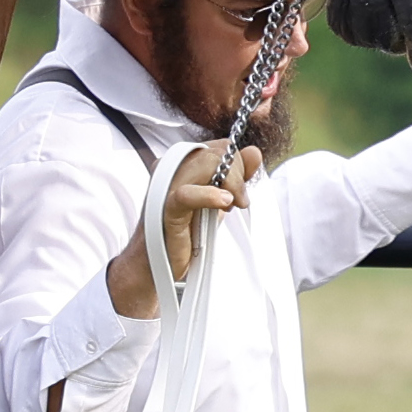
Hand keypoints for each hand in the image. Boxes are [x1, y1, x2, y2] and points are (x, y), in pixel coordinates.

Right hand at [105, 143, 258, 317]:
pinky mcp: (165, 208)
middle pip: (216, 153)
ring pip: (207, 164)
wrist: (156, 263)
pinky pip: (188, 193)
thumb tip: (254, 152)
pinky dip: (210, 195)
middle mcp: (170, 167)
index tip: (238, 190)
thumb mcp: (217, 200)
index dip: (237, 166)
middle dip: (237, 176)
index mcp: (180, 161)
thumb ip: (236, 175)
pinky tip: (224, 203)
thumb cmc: (184, 231)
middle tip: (239, 201)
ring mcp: (165, 185)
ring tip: (230, 206)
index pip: (219, 147)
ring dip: (230, 186)